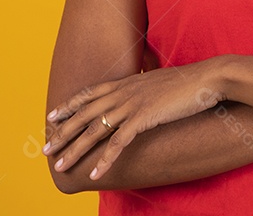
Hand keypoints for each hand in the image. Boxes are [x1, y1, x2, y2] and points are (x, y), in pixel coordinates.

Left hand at [42, 58, 224, 180]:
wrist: (207, 79)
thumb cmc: (188, 82)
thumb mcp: (159, 82)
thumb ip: (144, 88)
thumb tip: (140, 95)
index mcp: (126, 81)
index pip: (89, 93)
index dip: (69, 106)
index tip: (51, 117)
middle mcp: (124, 91)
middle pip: (84, 114)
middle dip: (63, 132)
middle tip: (46, 149)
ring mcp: (132, 104)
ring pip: (94, 130)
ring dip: (75, 150)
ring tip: (61, 166)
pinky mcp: (144, 117)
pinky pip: (118, 142)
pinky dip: (104, 159)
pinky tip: (95, 173)